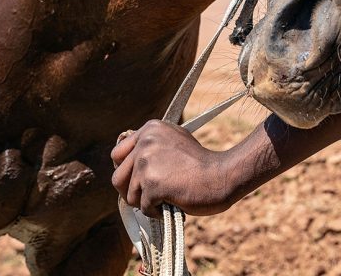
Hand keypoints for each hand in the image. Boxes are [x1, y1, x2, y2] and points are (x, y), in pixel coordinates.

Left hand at [111, 120, 232, 216]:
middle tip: (150, 196)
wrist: (223, 174)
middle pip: (118, 177)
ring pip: (129, 195)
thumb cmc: (202, 163)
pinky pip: (143, 208)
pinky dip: (156, 211)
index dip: (127, 172)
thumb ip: (151, 146)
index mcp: (150, 128)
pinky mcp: (153, 183)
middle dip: (132, 191)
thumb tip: (124, 164)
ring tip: (166, 197)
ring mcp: (147, 162)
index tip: (141, 180)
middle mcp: (145, 142)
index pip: (117, 154)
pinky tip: (172, 203)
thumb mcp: (175, 141)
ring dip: (146, 203)